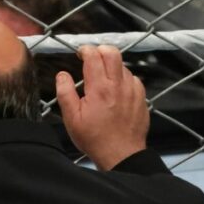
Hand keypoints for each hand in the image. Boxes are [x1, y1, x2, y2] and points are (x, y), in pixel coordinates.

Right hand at [56, 44, 148, 170]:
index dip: (85, 50)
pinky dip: (123, 78)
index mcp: (99, 88)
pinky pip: (133, 78)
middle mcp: (118, 85)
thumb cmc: (95, 138)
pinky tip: (115, 89)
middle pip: (113, 52)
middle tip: (92, 57)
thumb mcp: (72, 118)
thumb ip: (65, 93)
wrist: (121, 154)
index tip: (80, 53)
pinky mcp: (141, 98)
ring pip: (123, 65)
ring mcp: (132, 90)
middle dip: (100, 50)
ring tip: (102, 78)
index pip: (93, 56)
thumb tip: (62, 75)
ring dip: (111, 66)